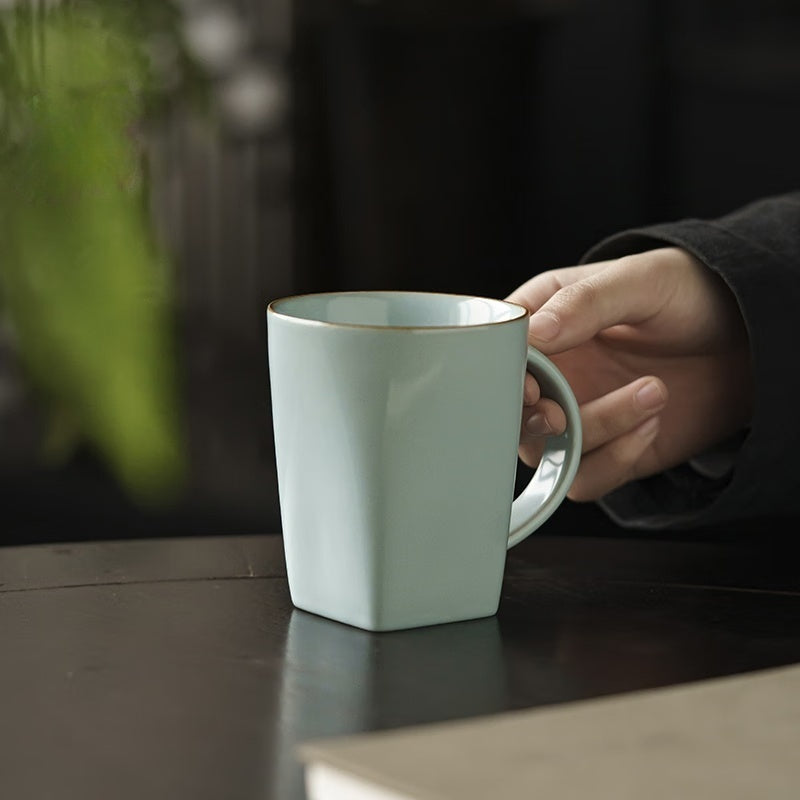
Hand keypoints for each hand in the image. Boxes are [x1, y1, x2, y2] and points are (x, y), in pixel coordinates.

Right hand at [506, 247, 752, 500]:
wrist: (747, 342)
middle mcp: (550, 373)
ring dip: (594, 432)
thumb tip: (535, 332)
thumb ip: (586, 302)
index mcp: (543, 321)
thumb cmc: (689, 296)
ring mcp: (574, 414)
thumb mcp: (642, 281)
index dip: (503, 378)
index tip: (532, 384)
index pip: (496, 355)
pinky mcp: (604, 451)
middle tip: (564, 411)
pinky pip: (584, 478)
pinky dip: (615, 460)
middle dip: (533, 419)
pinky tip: (651, 423)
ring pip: (545, 451)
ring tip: (652, 392)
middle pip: (507, 413)